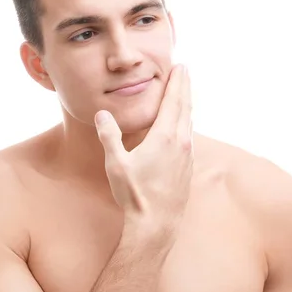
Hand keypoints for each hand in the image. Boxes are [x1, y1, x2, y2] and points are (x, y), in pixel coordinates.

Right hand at [94, 64, 193, 233]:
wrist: (157, 224)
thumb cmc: (136, 195)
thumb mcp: (116, 164)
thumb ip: (109, 136)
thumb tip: (102, 114)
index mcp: (166, 137)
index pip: (175, 100)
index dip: (178, 82)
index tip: (181, 66)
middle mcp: (182, 143)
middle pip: (186, 108)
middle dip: (185, 88)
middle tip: (185, 73)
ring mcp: (188, 157)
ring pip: (189, 124)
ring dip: (186, 107)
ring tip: (182, 97)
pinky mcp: (188, 170)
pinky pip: (189, 139)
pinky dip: (186, 125)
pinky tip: (181, 130)